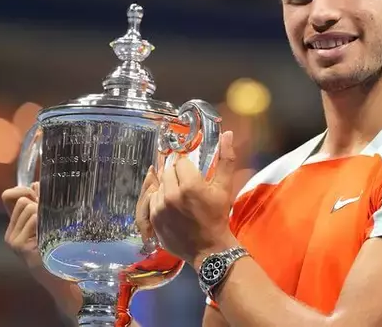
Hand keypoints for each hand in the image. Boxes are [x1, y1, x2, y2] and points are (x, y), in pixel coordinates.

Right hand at [1, 184, 81, 317]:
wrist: (63, 276)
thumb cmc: (61, 248)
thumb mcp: (51, 222)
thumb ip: (43, 204)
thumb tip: (38, 184)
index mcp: (17, 225)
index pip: (9, 195)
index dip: (26, 190)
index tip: (41, 195)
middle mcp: (11, 232)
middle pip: (23, 200)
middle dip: (41, 203)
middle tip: (54, 217)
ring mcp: (14, 240)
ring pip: (29, 207)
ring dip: (45, 212)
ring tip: (55, 228)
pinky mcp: (20, 245)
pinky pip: (34, 218)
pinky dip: (46, 220)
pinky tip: (52, 234)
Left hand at [138, 131, 238, 269]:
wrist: (209, 248)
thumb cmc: (218, 216)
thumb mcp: (224, 187)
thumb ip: (226, 159)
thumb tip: (227, 133)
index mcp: (190, 185)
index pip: (181, 161)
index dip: (189, 166)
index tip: (195, 174)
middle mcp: (172, 195)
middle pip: (168, 170)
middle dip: (178, 174)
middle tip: (188, 184)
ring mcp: (160, 207)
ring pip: (160, 184)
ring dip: (169, 185)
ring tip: (181, 196)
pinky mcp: (153, 218)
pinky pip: (153, 199)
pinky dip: (161, 198)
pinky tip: (173, 205)